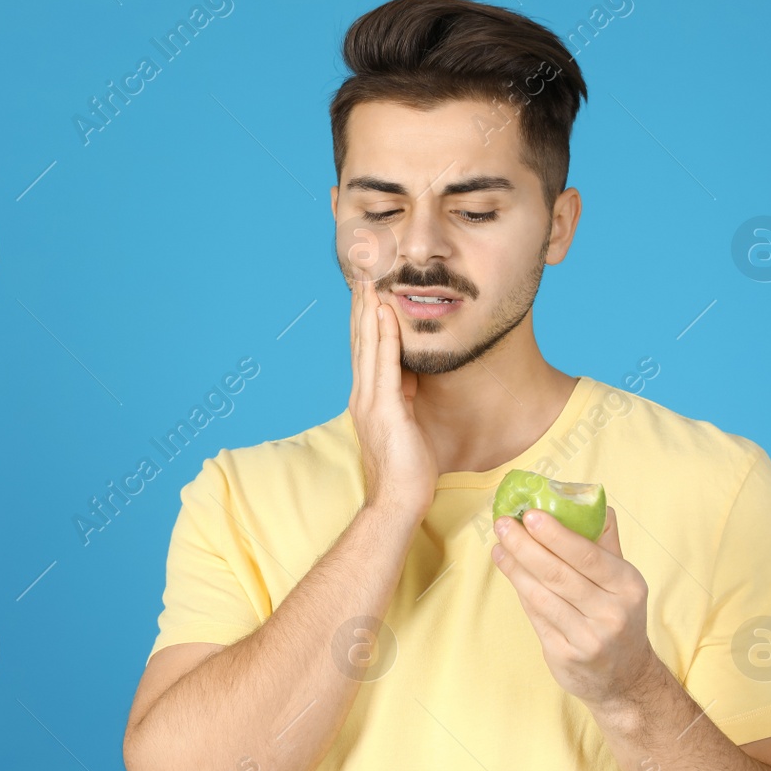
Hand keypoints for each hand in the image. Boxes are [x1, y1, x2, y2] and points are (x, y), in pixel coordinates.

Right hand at [348, 277, 436, 524]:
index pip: (364, 348)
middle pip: (360, 339)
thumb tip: (411, 373)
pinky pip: (384, 365)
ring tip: (370, 278)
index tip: (368, 285)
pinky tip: (384, 313)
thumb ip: (404, 395)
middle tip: (363, 268)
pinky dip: (383, 336)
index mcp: (368, 397)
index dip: (364, 315)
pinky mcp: (385, 410)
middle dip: (361, 303)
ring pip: (367, 345)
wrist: (397, 502)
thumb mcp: (406, 422)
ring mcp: (371, 401)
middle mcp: (363, 394)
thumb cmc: (406, 470)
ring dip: (368, 309)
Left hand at [491, 506, 661, 709]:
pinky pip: (536, 616)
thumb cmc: (619, 616)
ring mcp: (588, 638)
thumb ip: (605, 543)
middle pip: (558, 574)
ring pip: (542, 595)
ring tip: (499, 546)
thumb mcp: (624, 581)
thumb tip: (586, 498)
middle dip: (525, 546)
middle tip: (503, 524)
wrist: (626, 678)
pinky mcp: (566, 655)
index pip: (587, 555)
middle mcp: (612, 613)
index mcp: (628, 586)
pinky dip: (520, 591)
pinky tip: (509, 571)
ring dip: (515, 567)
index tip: (530, 514)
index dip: (555, 534)